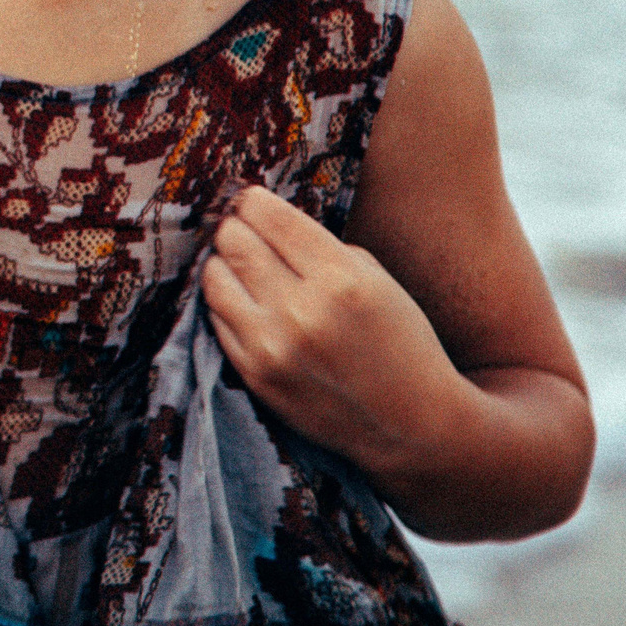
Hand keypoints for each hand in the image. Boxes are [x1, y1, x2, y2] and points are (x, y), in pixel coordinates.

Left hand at [200, 185, 463, 478]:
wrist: (411, 426)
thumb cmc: (399, 344)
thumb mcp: (376, 280)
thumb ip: (322, 248)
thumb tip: (266, 220)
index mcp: (340, 279)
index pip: (269, 216)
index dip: (253, 201)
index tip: (251, 200)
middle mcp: (302, 311)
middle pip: (234, 241)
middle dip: (233, 227)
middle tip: (240, 228)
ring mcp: (273, 347)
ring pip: (214, 278)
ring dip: (223, 264)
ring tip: (240, 265)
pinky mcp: (255, 376)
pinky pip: (217, 320)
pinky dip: (225, 303)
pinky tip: (244, 302)